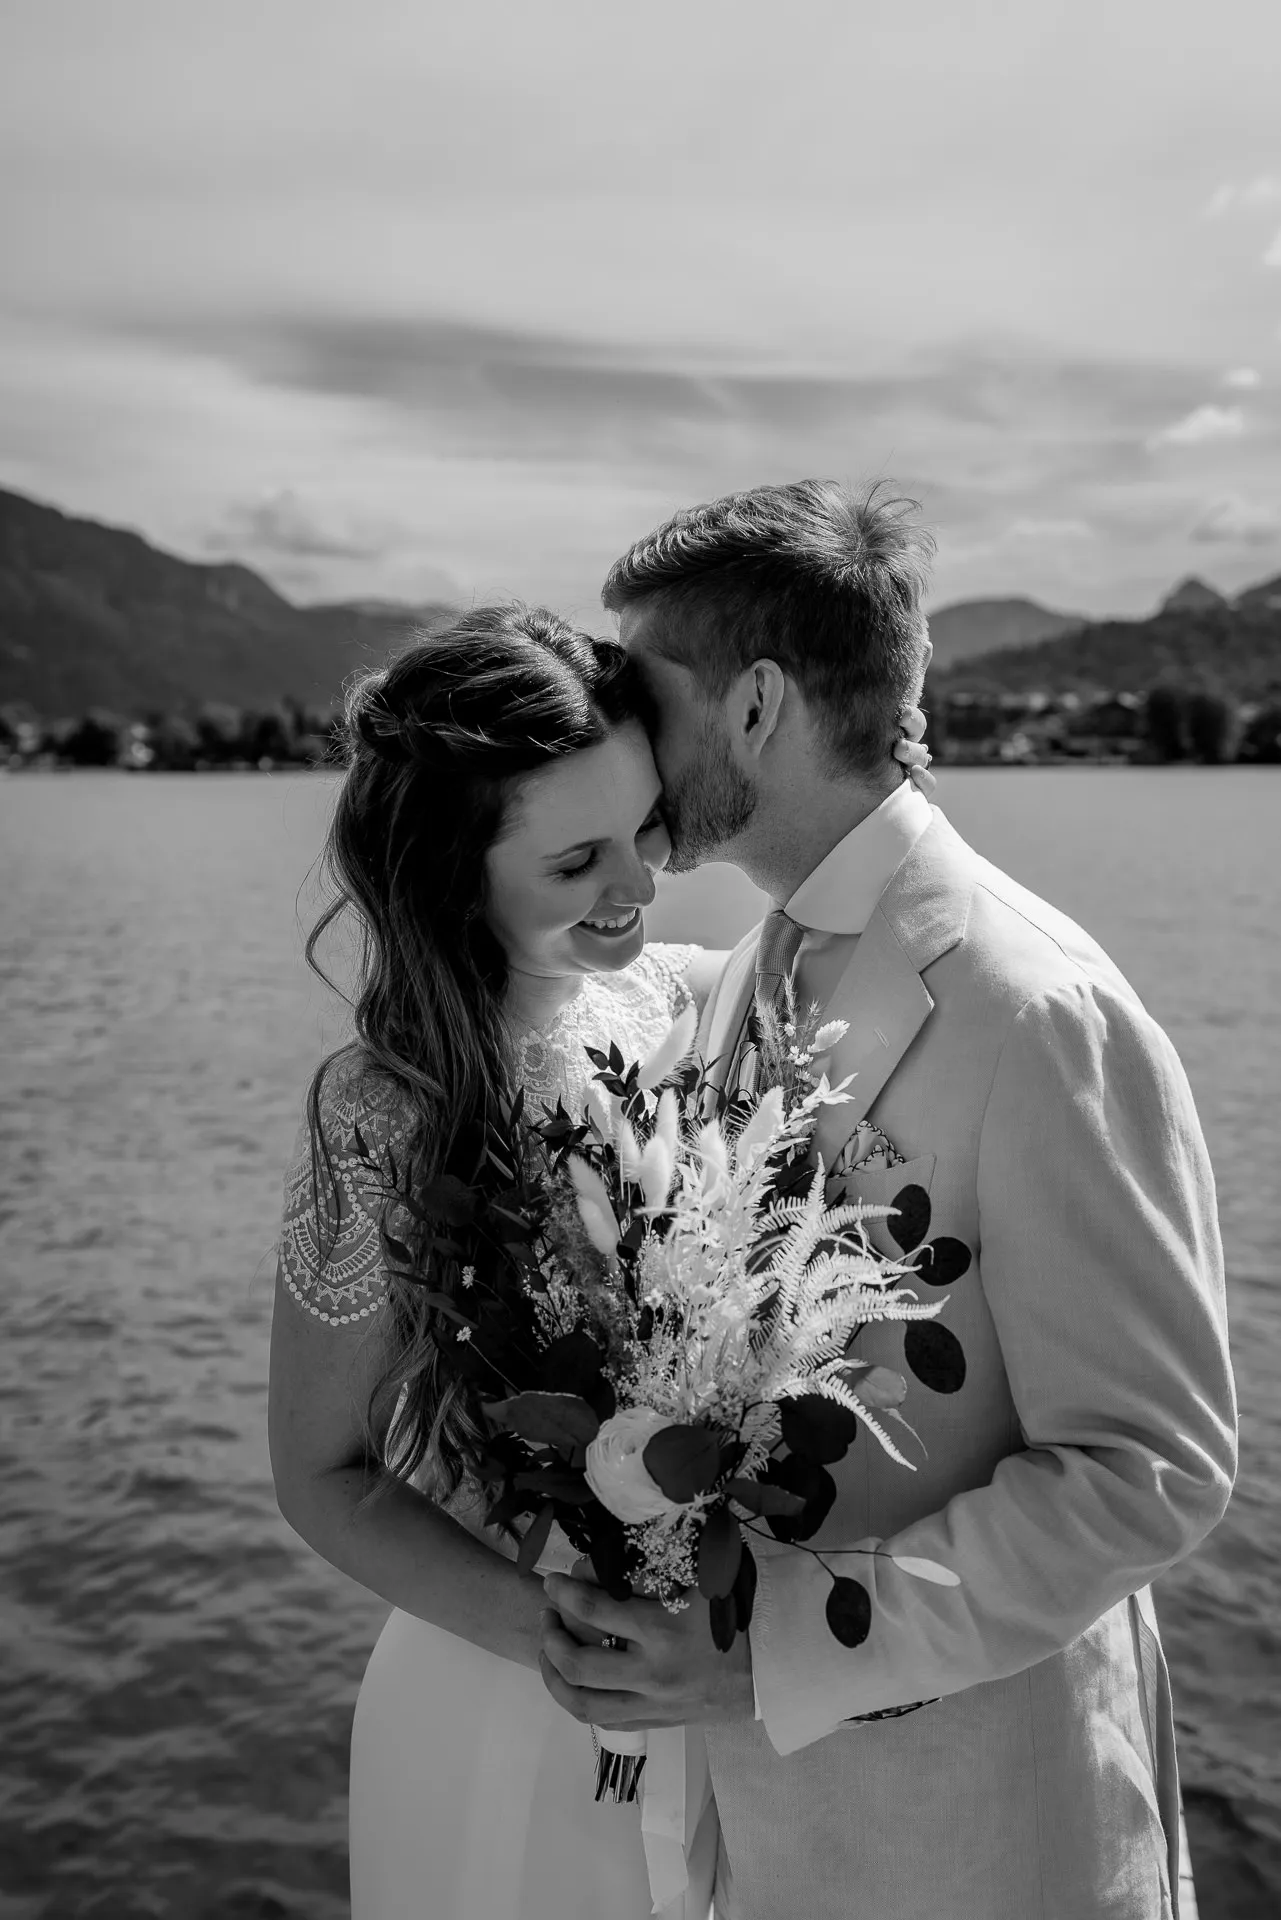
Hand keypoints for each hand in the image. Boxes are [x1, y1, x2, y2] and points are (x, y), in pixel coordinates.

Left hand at [538, 1574, 754, 1730]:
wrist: (775, 1666)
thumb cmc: (736, 1614)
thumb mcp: (693, 1583)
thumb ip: (641, 1576)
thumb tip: (591, 1570)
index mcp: (662, 1631)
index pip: (594, 1609)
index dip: (564, 1592)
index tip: (552, 1580)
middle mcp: (653, 1674)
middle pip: (578, 1665)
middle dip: (551, 1637)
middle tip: (547, 1614)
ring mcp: (655, 1705)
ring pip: (584, 1705)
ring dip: (556, 1677)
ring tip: (550, 1652)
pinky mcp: (659, 1722)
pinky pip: (605, 1720)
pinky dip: (581, 1700)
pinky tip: (575, 1680)